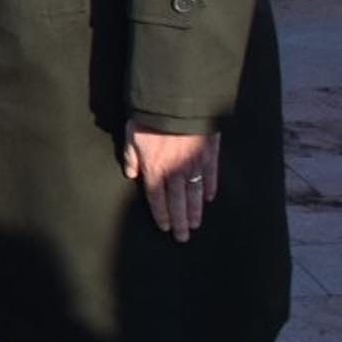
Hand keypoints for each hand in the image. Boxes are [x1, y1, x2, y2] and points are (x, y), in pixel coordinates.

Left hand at [121, 125, 221, 242]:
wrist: (178, 104)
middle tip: (183, 237)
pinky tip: (209, 199)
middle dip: (179, 222)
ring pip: (195, 194)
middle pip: (177, 203)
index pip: (157, 198)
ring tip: (195, 224)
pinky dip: (210, 188)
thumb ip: (131, 157)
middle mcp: (175, 172)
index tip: (165, 227)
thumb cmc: (150, 118)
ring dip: (195, 211)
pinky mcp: (210, 155)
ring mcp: (194, 165)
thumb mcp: (131, 135)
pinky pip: (211, 176)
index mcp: (154, 169)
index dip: (161, 214)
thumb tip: (131, 174)